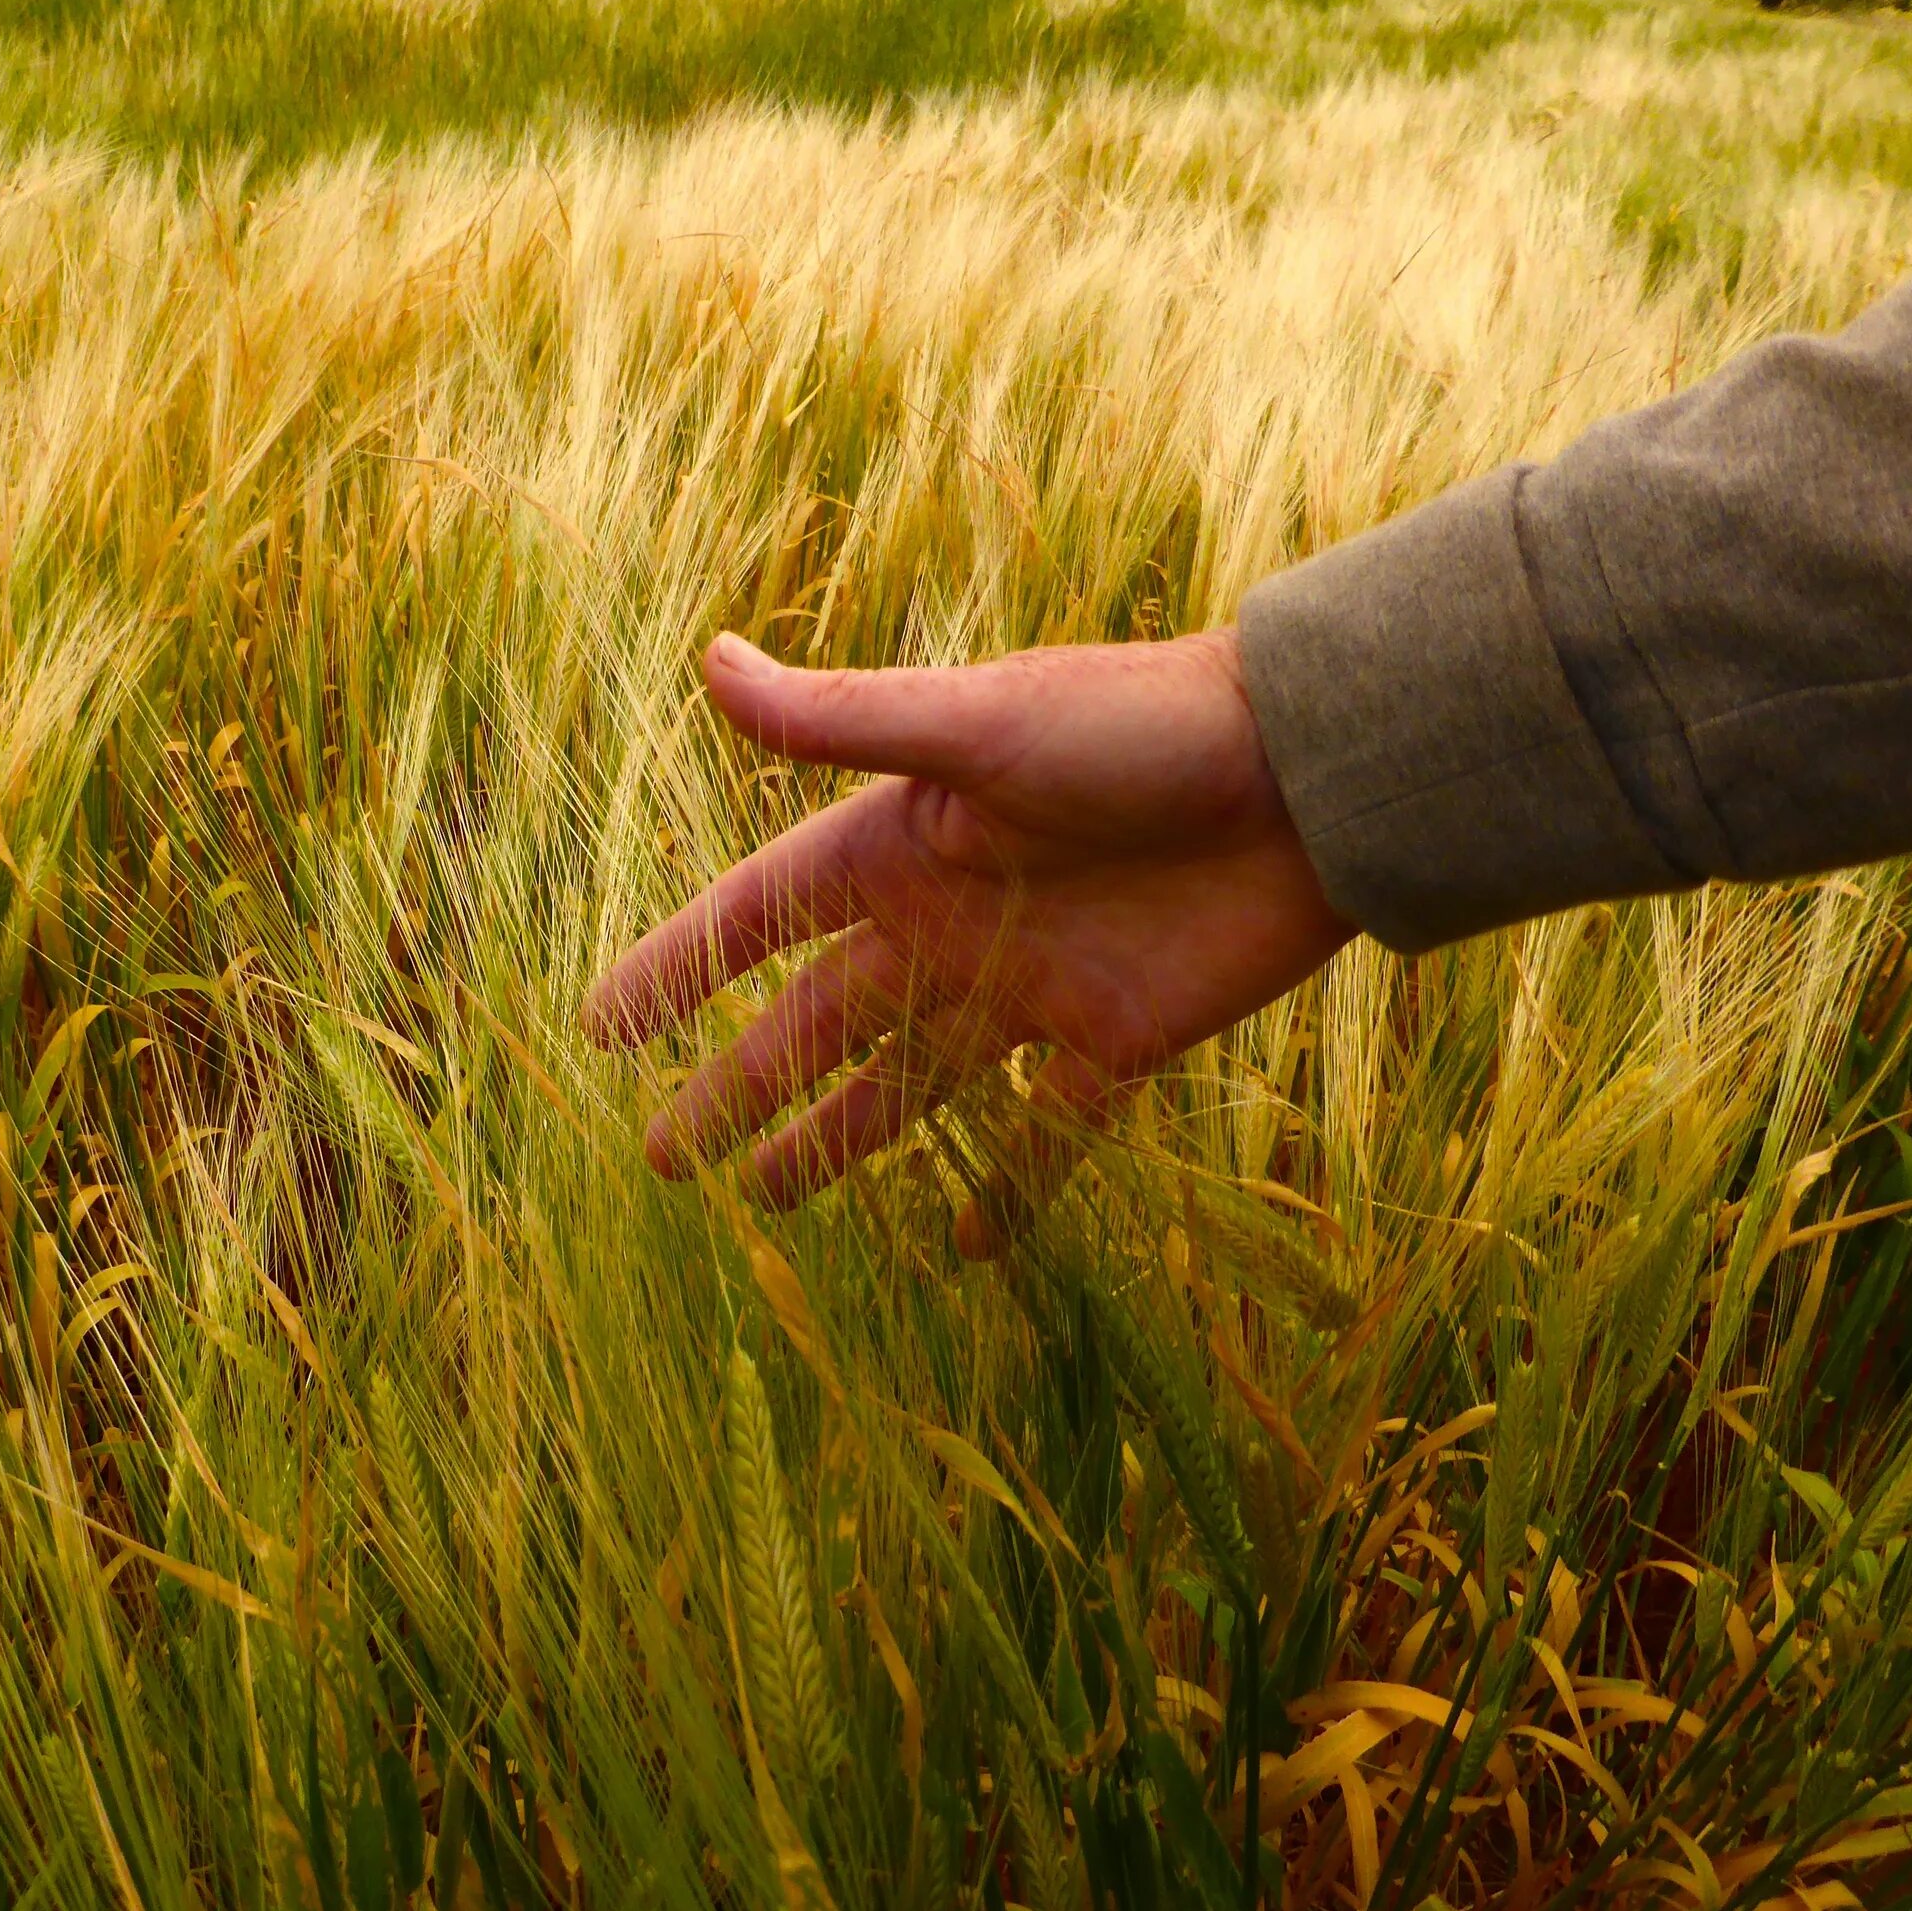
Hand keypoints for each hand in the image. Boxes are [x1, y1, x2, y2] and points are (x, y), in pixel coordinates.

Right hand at [580, 628, 1351, 1208]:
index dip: (677, 968)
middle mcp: (949, 922)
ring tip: (768, 1193)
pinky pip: (1048, 1136)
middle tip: (663, 1157)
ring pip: (906, 1085)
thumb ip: (841, 720)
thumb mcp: (977, 725)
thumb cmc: (1137, 729)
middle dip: (735, 1085)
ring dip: (838, 1138)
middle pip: (814, 1023)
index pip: (755, 918)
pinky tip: (963, 1246)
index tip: (601, 1028)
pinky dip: (1007, 1190)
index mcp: (899, 846)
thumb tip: (708, 664)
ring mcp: (1029, 987)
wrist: (1310, 777)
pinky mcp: (1116, 1040)